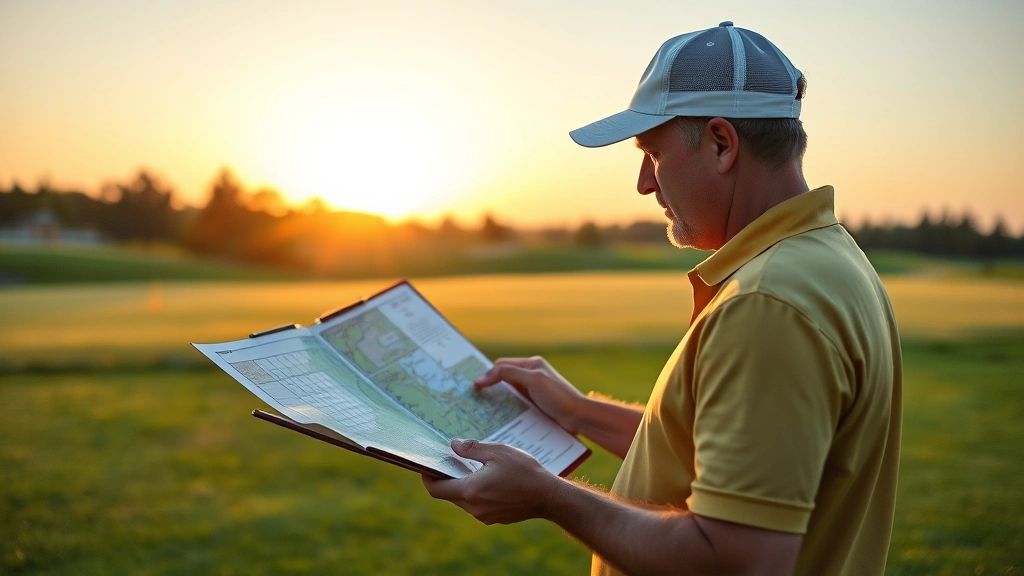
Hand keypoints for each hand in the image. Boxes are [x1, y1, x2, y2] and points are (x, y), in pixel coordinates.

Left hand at [422, 439, 559, 524]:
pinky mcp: (495, 518)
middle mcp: (473, 507)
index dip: (427, 477)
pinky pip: (477, 505)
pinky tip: (488, 479)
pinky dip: (476, 492)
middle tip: (450, 460)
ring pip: (463, 500)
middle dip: (446, 478)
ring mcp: (484, 515)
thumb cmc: (524, 471)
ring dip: (463, 485)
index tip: (427, 465)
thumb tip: (453, 445)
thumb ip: (472, 448)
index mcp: (470, 490)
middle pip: (448, 494)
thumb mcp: (498, 451)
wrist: (549, 497)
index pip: (436, 489)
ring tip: (472, 467)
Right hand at [474, 356, 585, 432]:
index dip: (487, 375)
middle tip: (472, 400)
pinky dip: (505, 412)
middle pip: (503, 380)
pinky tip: (498, 420)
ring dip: (496, 403)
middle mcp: (530, 377)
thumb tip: (481, 377)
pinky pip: (515, 407)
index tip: (472, 387)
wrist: (580, 418)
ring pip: (507, 395)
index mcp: (530, 365)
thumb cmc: (559, 396)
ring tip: (480, 413)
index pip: (502, 366)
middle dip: (489, 388)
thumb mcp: (532, 380)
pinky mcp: (534, 407)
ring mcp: (532, 393)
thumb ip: (508, 374)